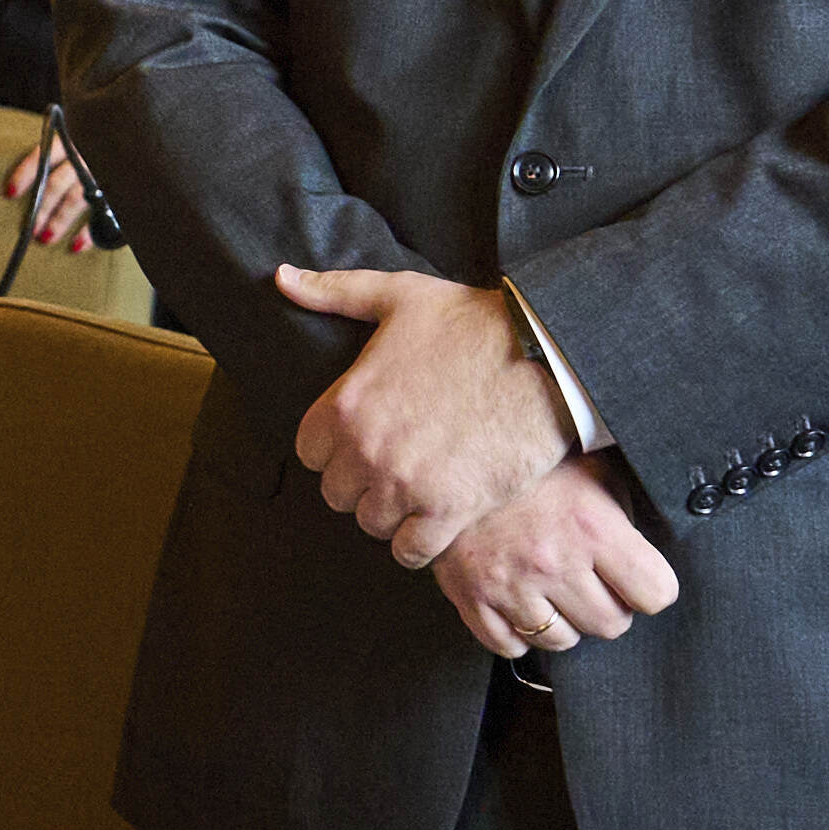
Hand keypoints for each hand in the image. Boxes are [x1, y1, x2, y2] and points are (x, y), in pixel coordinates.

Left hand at [270, 264, 574, 554]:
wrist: (547, 358)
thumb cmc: (474, 324)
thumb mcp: (399, 296)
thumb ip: (334, 291)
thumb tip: (281, 278)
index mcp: (346, 403)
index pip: (309, 453)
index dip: (335, 450)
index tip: (362, 443)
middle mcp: (367, 449)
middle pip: (337, 494)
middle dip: (362, 483)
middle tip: (395, 468)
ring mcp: (406, 483)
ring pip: (371, 524)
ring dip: (391, 513)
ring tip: (417, 492)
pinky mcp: (449, 510)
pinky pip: (410, 551)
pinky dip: (418, 543)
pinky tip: (436, 521)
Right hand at [422, 464, 682, 660]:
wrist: (450, 458)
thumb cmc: (529, 466)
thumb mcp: (591, 471)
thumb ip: (622, 513)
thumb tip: (642, 554)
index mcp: (592, 526)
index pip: (655, 593)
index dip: (651, 588)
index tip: (638, 580)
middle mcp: (553, 561)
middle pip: (611, 625)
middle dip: (608, 607)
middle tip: (592, 583)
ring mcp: (509, 585)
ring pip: (561, 641)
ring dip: (563, 622)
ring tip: (552, 590)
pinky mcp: (471, 598)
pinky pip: (510, 647)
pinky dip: (517, 632)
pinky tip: (518, 602)